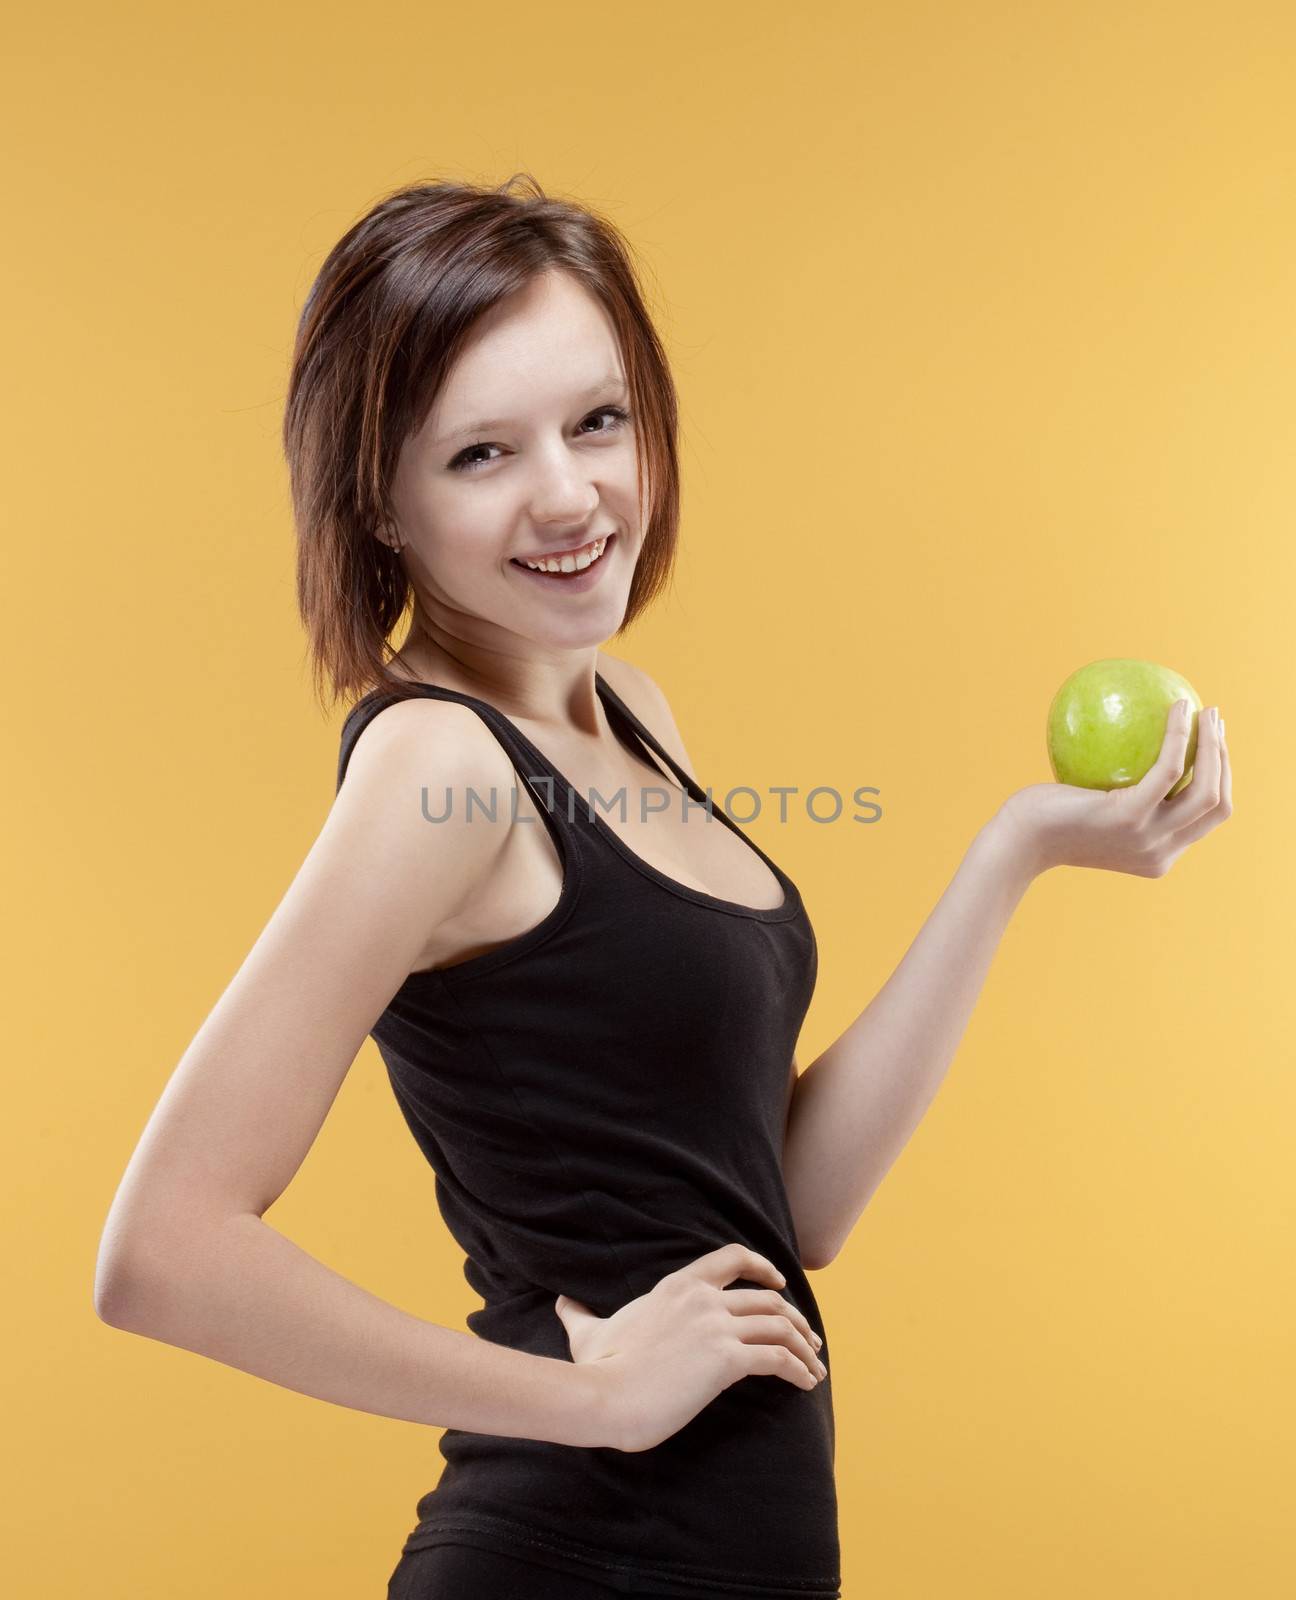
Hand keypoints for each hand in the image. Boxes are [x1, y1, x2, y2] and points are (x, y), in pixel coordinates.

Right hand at [553, 1242, 826, 1453]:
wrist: (605, 1396)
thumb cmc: (597, 1369)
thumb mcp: (588, 1332)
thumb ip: (579, 1313)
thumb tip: (561, 1303)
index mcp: (678, 1286)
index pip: (732, 1258)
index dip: (763, 1266)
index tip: (779, 1283)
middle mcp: (703, 1299)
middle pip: (768, 1300)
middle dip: (796, 1321)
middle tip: (810, 1342)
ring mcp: (716, 1327)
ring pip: (779, 1327)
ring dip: (804, 1348)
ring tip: (814, 1369)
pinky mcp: (726, 1360)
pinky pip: (777, 1359)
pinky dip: (798, 1370)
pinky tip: (805, 1384)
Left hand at [1002, 700, 1232, 877]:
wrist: (1017, 840)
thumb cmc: (1045, 818)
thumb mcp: (1091, 812)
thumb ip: (1119, 795)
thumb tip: (1134, 749)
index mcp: (1157, 854)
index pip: (1205, 820)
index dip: (1219, 780)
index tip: (1212, 746)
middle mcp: (1160, 852)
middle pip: (1218, 806)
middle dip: (1226, 761)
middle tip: (1216, 722)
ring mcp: (1148, 838)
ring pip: (1207, 789)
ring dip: (1213, 745)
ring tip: (1206, 711)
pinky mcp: (1129, 817)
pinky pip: (1169, 768)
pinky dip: (1180, 735)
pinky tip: (1177, 708)